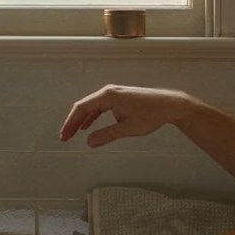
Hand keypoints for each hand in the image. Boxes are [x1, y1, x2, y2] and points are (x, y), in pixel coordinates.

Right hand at [59, 85, 194, 147]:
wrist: (169, 105)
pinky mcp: (120, 98)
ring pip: (92, 107)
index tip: (64, 136)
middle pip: (84, 106)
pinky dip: (92, 116)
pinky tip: (88, 125)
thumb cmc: (151, 114)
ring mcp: (114, 94)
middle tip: (65, 137)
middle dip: (73, 122)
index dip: (70, 123)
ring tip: (73, 133)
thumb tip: (90, 142)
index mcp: (108, 96)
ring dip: (81, 120)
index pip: (82, 108)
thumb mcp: (127, 129)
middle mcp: (109, 92)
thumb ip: (106, 135)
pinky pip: (100, 107)